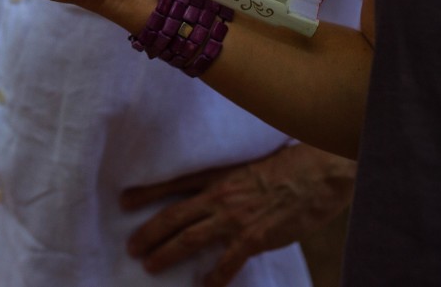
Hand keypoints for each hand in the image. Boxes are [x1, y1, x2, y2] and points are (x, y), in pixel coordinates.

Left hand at [121, 144, 355, 286]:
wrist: (317, 173)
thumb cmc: (289, 166)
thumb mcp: (250, 166)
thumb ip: (230, 181)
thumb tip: (217, 196)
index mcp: (217, 175)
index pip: (173, 183)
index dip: (147, 193)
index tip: (124, 201)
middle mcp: (219, 196)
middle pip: (173, 215)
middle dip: (149, 232)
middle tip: (131, 246)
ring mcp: (234, 217)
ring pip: (189, 238)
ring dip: (167, 253)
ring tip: (150, 265)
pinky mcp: (253, 237)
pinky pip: (227, 262)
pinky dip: (214, 277)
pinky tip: (203, 286)